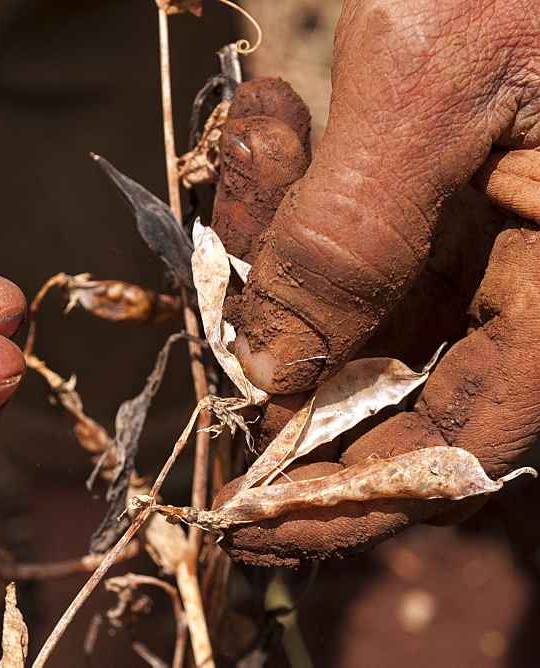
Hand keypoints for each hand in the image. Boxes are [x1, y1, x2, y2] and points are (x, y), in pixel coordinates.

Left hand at [218, 0, 539, 564]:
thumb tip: (266, 368)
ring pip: (358, 293)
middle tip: (229, 251)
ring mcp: (501, 237)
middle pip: (385, 368)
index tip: (249, 518)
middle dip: (282, 315)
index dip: (345, 492)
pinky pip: (364, 226)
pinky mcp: (463, 190)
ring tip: (264, 124)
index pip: (454, 449)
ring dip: (282, 227)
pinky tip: (274, 111)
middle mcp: (538, 286)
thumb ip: (347, 238)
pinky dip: (304, 180)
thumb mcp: (437, 81)